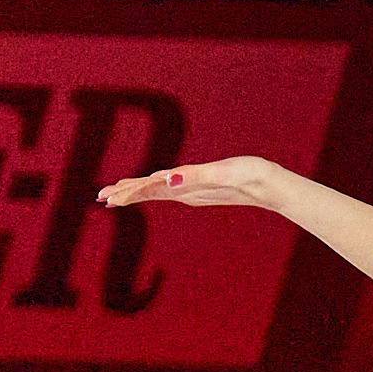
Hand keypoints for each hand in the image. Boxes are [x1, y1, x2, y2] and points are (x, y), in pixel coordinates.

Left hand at [97, 155, 283, 209]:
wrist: (271, 187)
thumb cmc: (250, 176)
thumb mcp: (223, 172)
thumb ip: (195, 176)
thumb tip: (166, 180)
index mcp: (187, 188)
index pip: (150, 191)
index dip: (127, 193)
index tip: (106, 198)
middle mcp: (187, 192)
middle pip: (150, 193)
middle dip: (125, 195)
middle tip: (101, 198)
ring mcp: (195, 191)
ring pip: (159, 192)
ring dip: (138, 192)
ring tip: (119, 195)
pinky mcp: (202, 188)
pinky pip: (171, 189)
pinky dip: (155, 188)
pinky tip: (155, 187)